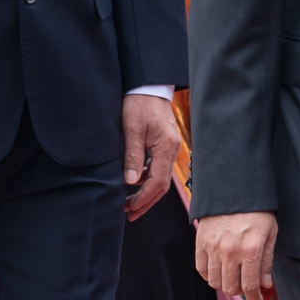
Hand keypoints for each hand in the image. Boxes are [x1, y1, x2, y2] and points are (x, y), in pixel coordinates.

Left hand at [122, 93, 180, 220]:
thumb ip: (132, 155)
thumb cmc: (138, 104)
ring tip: (128, 202)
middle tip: (129, 214)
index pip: (158, 183)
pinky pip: (157, 167)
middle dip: (146, 202)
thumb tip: (131, 182)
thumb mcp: (131, 128)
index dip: (144, 199)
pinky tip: (134, 181)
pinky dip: (146, 178)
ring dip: (145, 192)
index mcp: (166, 147)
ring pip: (160, 178)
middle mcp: (171, 150)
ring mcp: (169, 147)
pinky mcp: (164, 144)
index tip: (130, 209)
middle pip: (162, 185)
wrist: (148, 85)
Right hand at [195, 212, 279, 299]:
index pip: (250, 286)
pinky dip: (209, 274)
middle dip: (241, 291)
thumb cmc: (256, 211)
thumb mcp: (270, 234)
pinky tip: (219, 269)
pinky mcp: (201, 241)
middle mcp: (230, 251)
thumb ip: (267, 262)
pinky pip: (201, 269)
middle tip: (246, 286)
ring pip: (215, 281)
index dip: (255, 298)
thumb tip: (265, 284)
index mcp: (250, 250)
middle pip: (230, 288)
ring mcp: (213, 247)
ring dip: (225, 284)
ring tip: (232, 276)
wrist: (234, 190)